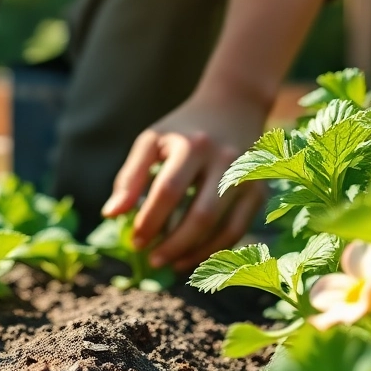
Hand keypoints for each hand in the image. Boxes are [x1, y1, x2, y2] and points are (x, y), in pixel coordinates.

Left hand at [101, 90, 267, 269]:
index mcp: (192, 145)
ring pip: (223, 227)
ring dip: (195, 253)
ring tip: (170, 264)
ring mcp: (247, 177)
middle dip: (174, 244)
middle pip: (201, 214)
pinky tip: (192, 257)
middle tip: (152, 261)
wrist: (234, 106)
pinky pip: (238, 229)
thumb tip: (110, 215)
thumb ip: (130, 178)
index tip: (135, 242)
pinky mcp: (259, 191)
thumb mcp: (151, 142)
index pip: (169, 191)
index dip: (150, 221)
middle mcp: (225, 160)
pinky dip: (215, 249)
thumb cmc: (183, 129)